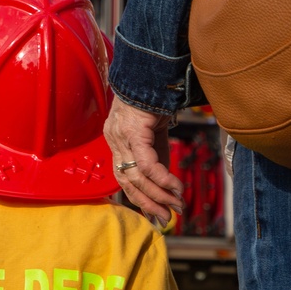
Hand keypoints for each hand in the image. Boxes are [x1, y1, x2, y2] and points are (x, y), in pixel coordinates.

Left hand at [103, 97, 184, 227]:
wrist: (152, 71)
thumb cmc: (155, 100)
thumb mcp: (156, 135)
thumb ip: (157, 158)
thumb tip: (168, 187)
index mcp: (116, 140)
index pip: (122, 177)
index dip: (139, 198)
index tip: (157, 215)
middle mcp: (114, 139)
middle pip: (126, 181)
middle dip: (148, 203)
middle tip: (167, 218)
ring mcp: (120, 135)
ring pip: (136, 175)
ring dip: (158, 195)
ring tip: (177, 205)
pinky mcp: (133, 130)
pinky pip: (147, 162)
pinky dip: (163, 178)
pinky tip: (176, 188)